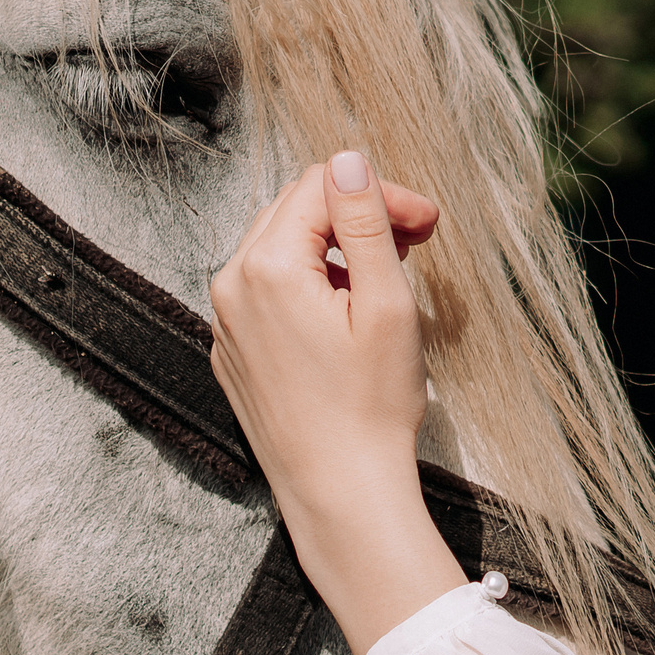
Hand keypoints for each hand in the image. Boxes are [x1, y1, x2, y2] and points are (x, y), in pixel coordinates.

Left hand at [209, 152, 465, 654]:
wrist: (340, 495)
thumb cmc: (371, 409)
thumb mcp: (386, 304)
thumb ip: (365, 222)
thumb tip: (349, 159)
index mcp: (268, 266)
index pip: (323, 186)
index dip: (381, 194)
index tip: (428, 225)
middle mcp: (231, 286)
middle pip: (296, 212)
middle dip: (357, 217)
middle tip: (416, 244)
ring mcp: (226, 323)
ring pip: (281, 252)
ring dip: (336, 252)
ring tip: (387, 281)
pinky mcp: (234, 354)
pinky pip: (269, 296)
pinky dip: (311, 290)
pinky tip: (349, 321)